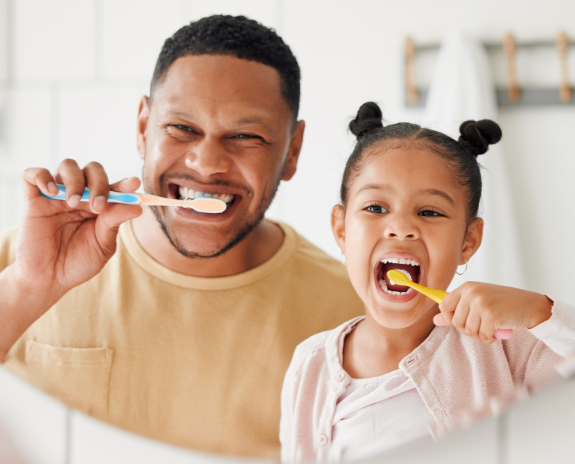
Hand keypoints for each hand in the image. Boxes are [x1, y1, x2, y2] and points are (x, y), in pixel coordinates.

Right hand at [13, 159, 142, 298]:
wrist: (49, 280)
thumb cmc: (78, 263)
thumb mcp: (102, 245)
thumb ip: (115, 223)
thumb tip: (137, 206)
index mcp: (100, 206)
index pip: (114, 187)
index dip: (124, 184)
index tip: (133, 184)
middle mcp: (80, 196)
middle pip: (93, 170)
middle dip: (99, 183)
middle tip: (98, 206)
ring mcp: (56, 196)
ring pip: (67, 166)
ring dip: (75, 180)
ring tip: (73, 203)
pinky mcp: (33, 200)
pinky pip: (33, 174)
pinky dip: (42, 176)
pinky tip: (51, 191)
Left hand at [433, 282, 552, 343]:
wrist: (530, 305)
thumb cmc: (504, 303)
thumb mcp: (478, 302)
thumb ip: (456, 310)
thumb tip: (435, 320)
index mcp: (466, 287)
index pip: (443, 305)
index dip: (450, 318)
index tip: (461, 320)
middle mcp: (472, 293)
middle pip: (456, 322)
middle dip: (468, 329)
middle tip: (483, 324)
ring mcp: (481, 303)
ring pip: (469, 331)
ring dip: (480, 334)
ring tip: (491, 326)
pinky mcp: (491, 315)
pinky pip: (483, 336)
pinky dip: (490, 338)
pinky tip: (497, 331)